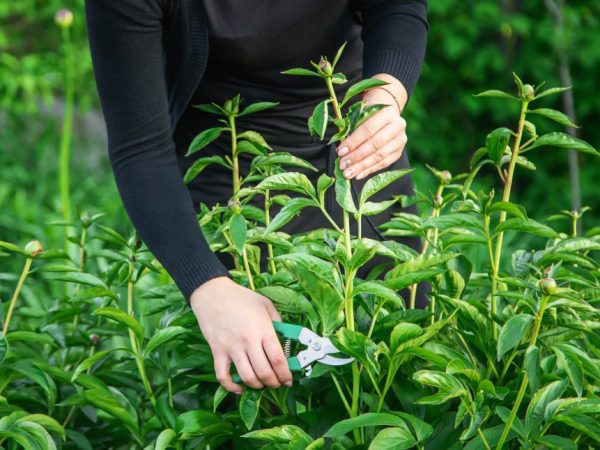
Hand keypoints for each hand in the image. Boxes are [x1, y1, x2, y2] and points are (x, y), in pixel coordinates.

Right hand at [190, 276, 292, 392]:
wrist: (212, 294)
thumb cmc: (241, 297)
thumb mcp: (265, 304)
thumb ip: (277, 322)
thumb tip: (286, 341)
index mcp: (263, 329)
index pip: (278, 359)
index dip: (285, 374)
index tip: (289, 380)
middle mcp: (248, 341)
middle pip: (264, 372)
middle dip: (274, 383)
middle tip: (277, 384)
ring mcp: (231, 347)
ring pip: (247, 377)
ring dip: (257, 386)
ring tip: (262, 384)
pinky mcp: (217, 351)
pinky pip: (223, 376)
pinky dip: (231, 387)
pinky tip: (240, 388)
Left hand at [336, 75, 408, 180]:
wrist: (385, 115)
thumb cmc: (368, 115)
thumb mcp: (360, 116)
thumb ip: (352, 130)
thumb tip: (342, 151)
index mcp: (387, 113)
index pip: (368, 130)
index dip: (353, 142)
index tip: (340, 152)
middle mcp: (397, 126)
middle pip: (375, 145)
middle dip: (357, 157)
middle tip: (343, 165)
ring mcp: (400, 140)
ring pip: (380, 156)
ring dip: (362, 167)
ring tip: (348, 173)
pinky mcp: (399, 152)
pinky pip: (384, 164)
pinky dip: (369, 170)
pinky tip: (358, 175)